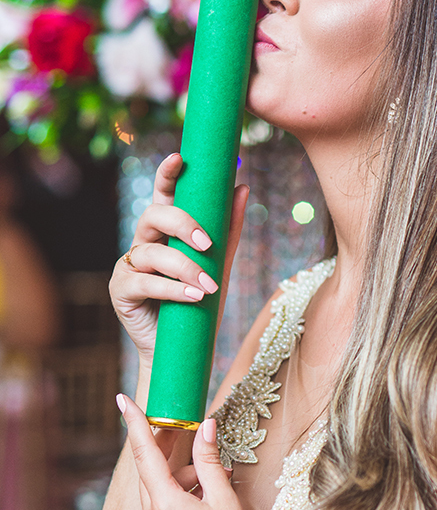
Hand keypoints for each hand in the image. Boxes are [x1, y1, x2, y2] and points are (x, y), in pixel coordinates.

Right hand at [110, 152, 248, 366]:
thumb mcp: (219, 266)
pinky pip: (144, 282)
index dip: (167, 175)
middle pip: (153, 216)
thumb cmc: (198, 306)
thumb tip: (242, 187)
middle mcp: (143, 243)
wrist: (181, 351)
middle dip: (180, 224)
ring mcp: (129, 266)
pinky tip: (194, 297)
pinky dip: (172, 289)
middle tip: (206, 242)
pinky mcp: (121, 290)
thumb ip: (228, 230)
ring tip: (208, 287)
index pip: (164, 196)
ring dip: (184, 268)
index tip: (179, 158)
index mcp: (165, 233)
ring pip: (151, 253)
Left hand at [118, 393, 264, 509]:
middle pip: (151, 471)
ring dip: (183, 477)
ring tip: (219, 476)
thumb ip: (210, 460)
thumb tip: (205, 427)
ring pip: (160, 492)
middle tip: (184, 429)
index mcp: (163, 504)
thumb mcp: (223, 498)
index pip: (144, 452)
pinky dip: (182, 496)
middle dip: (169, 449)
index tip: (122, 399)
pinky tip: (209, 498)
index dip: (134, 422)